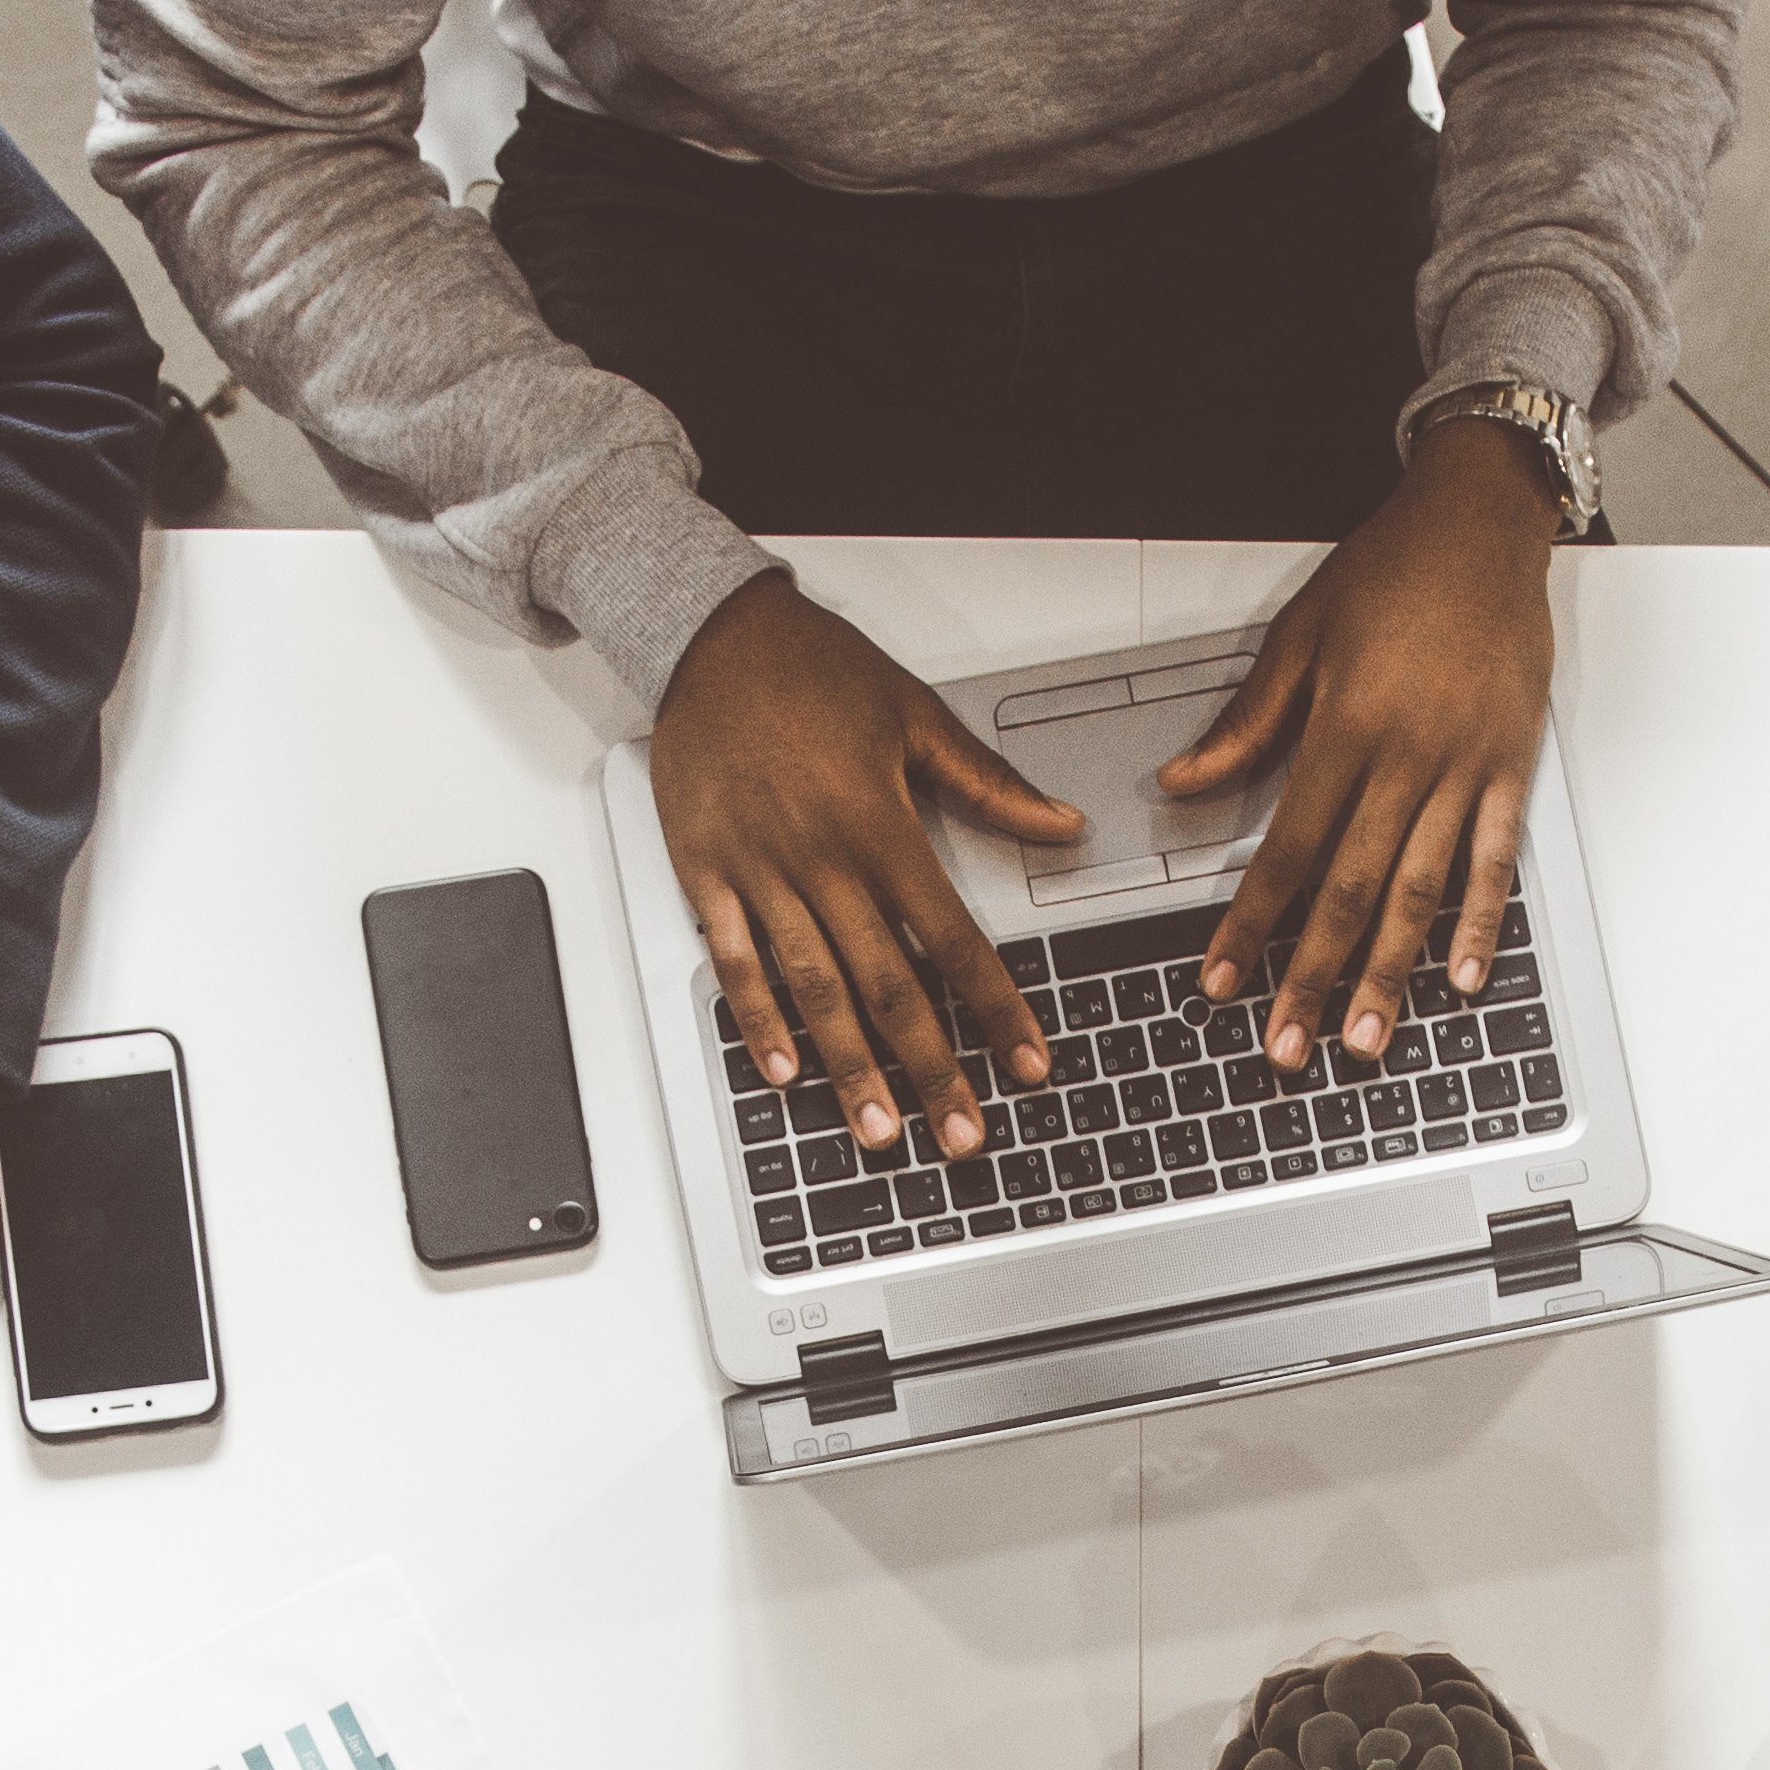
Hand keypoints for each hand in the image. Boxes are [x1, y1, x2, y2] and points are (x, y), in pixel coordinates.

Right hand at [650, 576, 1074, 1164]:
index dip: (995, 1009)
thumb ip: (989, 785)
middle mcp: (823, 858)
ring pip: (815, 989)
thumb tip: (1063, 826)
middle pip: (889, 985)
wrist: (712, 635)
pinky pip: (734, 961)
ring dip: (852, 1067)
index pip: (953, 939)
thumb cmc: (813, 669)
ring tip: (881, 1130)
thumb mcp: (915, 715)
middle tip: (962, 1134)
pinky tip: (785, 1071)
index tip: (1025, 1063)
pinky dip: (758, 1019)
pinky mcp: (706, 873)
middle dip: (932, 1068)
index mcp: (881, 824)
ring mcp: (760, 871)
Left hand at [1173, 418, 1559, 1071]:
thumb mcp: (1300, 636)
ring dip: (1390, 972)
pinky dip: (1482, 922)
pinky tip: (1463, 977)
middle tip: (1287, 1046)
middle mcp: (1410, 757)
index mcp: (1347, 727)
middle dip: (1312, 977)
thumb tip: (1180, 784)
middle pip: (1350, 890)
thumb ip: (1246, 724)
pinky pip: (1497, 859)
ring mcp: (1468, 767)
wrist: (1484, 519)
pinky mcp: (1512, 765)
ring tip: (1364, 1037)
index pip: (1287, 850)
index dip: (1251, 924)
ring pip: (1421, 891)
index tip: (1221, 980)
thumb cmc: (1393, 569)